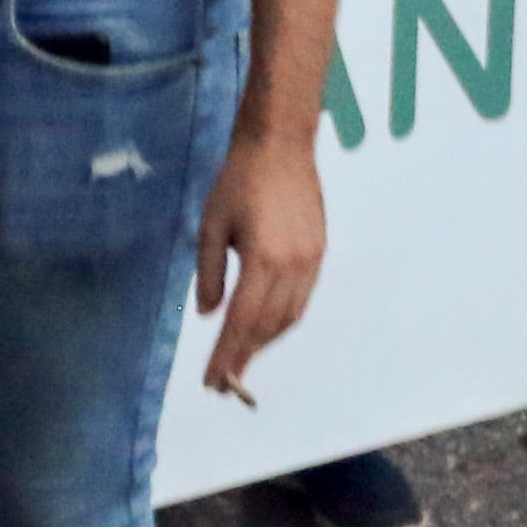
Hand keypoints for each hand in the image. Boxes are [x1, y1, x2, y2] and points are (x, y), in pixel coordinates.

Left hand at [196, 125, 326, 394]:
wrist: (281, 144)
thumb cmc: (238, 180)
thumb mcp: (211, 227)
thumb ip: (208, 274)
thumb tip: (209, 315)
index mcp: (263, 259)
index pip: (242, 322)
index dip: (227, 356)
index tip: (213, 383)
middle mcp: (293, 265)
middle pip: (268, 327)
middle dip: (246, 357)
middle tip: (225, 382)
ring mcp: (311, 259)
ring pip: (290, 317)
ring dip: (265, 343)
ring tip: (242, 359)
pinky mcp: (319, 251)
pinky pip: (302, 299)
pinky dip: (282, 321)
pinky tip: (265, 327)